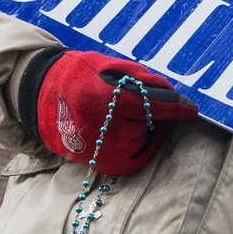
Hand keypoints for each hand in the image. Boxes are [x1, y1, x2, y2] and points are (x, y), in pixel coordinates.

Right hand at [31, 51, 196, 176]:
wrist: (39, 98)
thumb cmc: (76, 76)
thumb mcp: (107, 67)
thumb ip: (140, 80)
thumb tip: (170, 94)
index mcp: (104, 100)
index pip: (151, 106)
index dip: (175, 107)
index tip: (193, 109)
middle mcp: (104, 131)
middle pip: (150, 124)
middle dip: (149, 113)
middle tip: (125, 101)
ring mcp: (104, 152)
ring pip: (145, 141)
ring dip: (142, 129)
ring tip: (115, 116)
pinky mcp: (105, 166)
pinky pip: (136, 157)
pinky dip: (137, 145)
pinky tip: (121, 131)